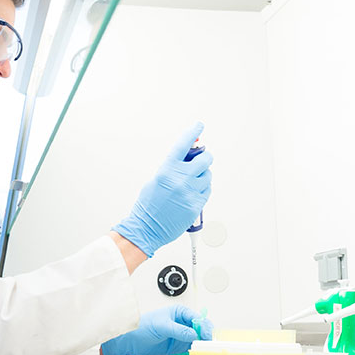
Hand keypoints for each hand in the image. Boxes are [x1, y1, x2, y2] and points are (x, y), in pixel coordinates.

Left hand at [101, 305, 214, 354]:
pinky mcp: (179, 345)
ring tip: (205, 349)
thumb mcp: (161, 326)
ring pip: (199, 337)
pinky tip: (199, 352)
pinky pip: (193, 346)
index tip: (205, 335)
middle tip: (208, 342)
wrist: (131, 340)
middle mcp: (183, 322)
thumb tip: (193, 334)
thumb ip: (178, 330)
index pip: (197, 317)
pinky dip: (198, 349)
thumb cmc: (142, 326)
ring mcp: (182, 334)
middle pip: (201, 327)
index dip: (203, 326)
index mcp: (179, 312)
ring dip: (203, 342)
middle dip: (206, 334)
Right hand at [111, 123, 212, 256]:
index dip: (193, 132)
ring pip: (207, 175)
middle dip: (204, 158)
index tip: (199, 125)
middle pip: (204, 159)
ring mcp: (190, 192)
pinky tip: (193, 193)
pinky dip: (203, 189)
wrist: (147, 228)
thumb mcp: (155, 181)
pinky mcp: (197, 205)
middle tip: (201, 161)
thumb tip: (184, 161)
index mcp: (167, 170)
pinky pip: (207, 191)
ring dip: (203, 176)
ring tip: (192, 183)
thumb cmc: (148, 207)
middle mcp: (180, 179)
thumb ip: (171, 169)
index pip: (183, 145)